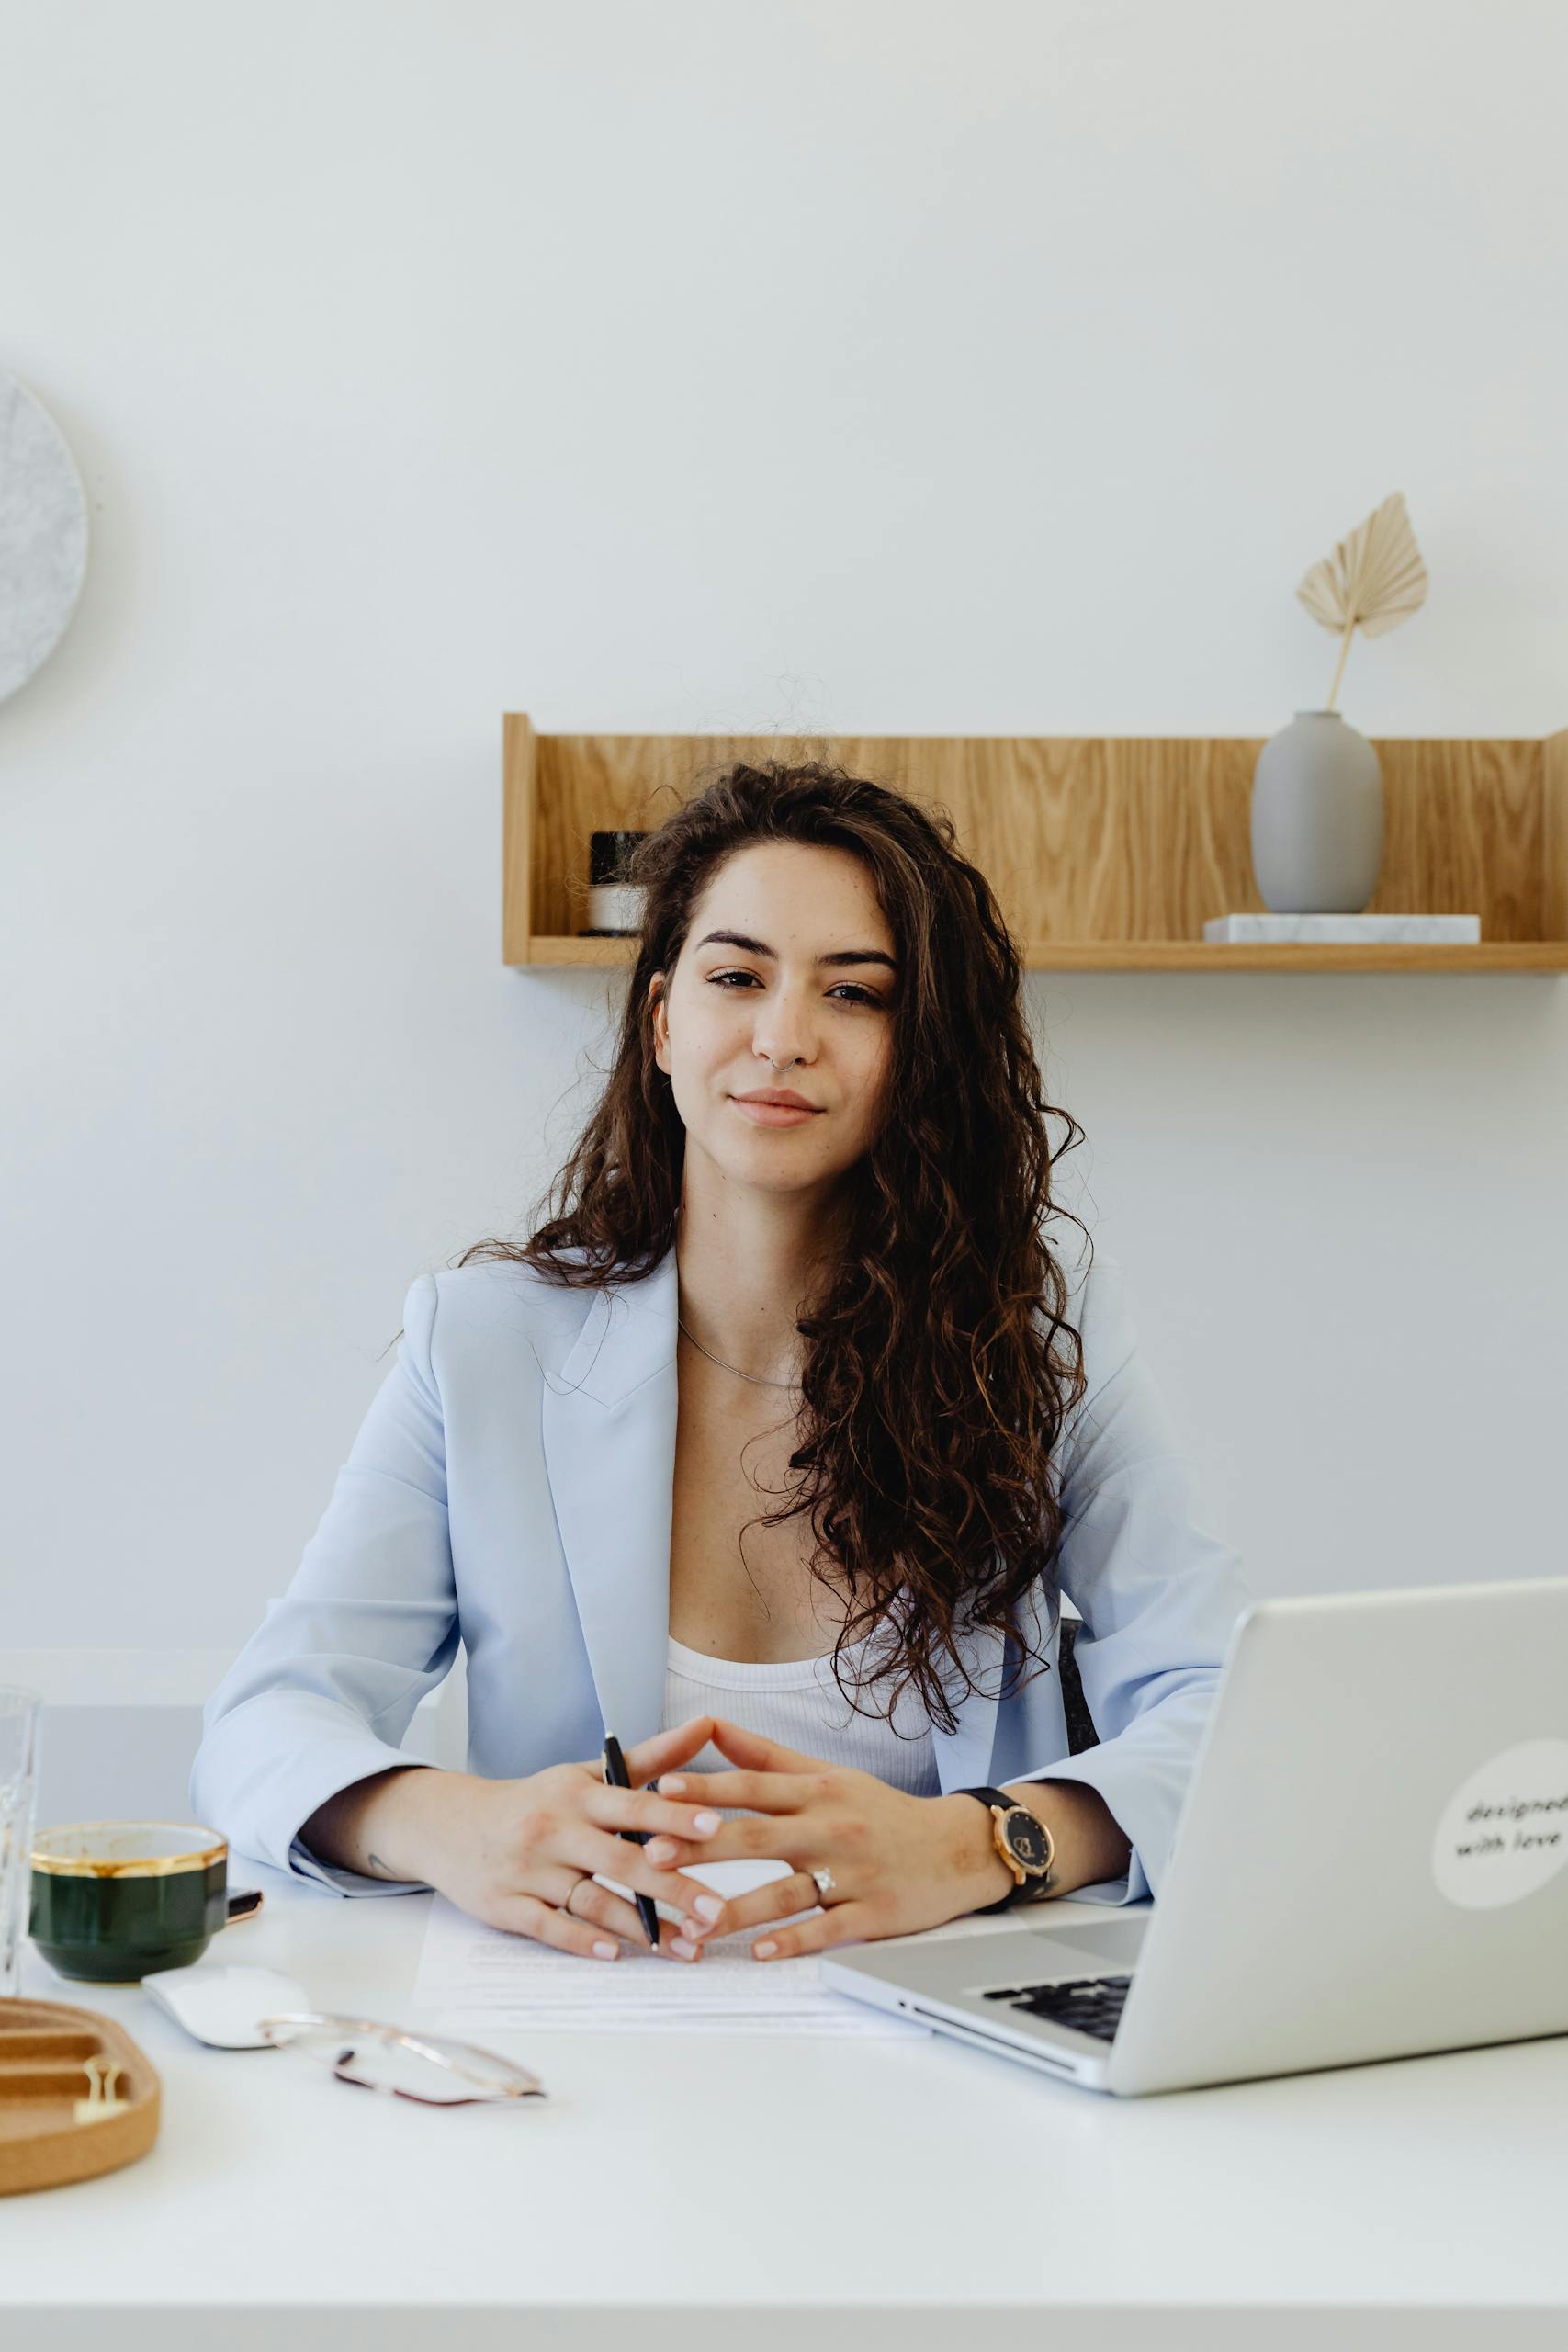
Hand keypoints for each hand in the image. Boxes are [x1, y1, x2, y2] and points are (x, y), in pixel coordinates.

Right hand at [418, 1716, 738, 1960]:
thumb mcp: (585, 1774)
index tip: (716, 1828)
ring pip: (591, 1901)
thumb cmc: (537, 1801)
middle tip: (716, 1910)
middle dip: (671, 1888)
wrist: (450, 1824)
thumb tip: (707, 1725)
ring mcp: (527, 1869)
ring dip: (641, 1928)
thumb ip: (650, 1758)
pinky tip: (616, 1954)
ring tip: (689, 1946)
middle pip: (619, 1860)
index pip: (631, 1804)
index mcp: (576, 1794)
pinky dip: (582, 1941)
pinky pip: (548, 1926)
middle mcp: (553, 1829)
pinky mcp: (505, 1905)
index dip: (673, 1815)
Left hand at [639, 1718, 1013, 1959]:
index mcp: (816, 1792)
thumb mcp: (827, 1774)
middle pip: (759, 1836)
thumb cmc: (880, 1811)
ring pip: (788, 1891)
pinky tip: (759, 1951)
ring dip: (739, 1907)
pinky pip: (829, 1930)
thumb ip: (765, 1756)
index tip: (661, 1790)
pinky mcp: (873, 1913)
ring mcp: (852, 1873)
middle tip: (654, 1856)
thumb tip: (709, 1725)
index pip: (752, 1787)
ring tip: (694, 1922)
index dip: (706, 1788)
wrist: (957, 1847)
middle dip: (704, 1846)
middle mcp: (830, 1828)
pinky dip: (794, 1941)